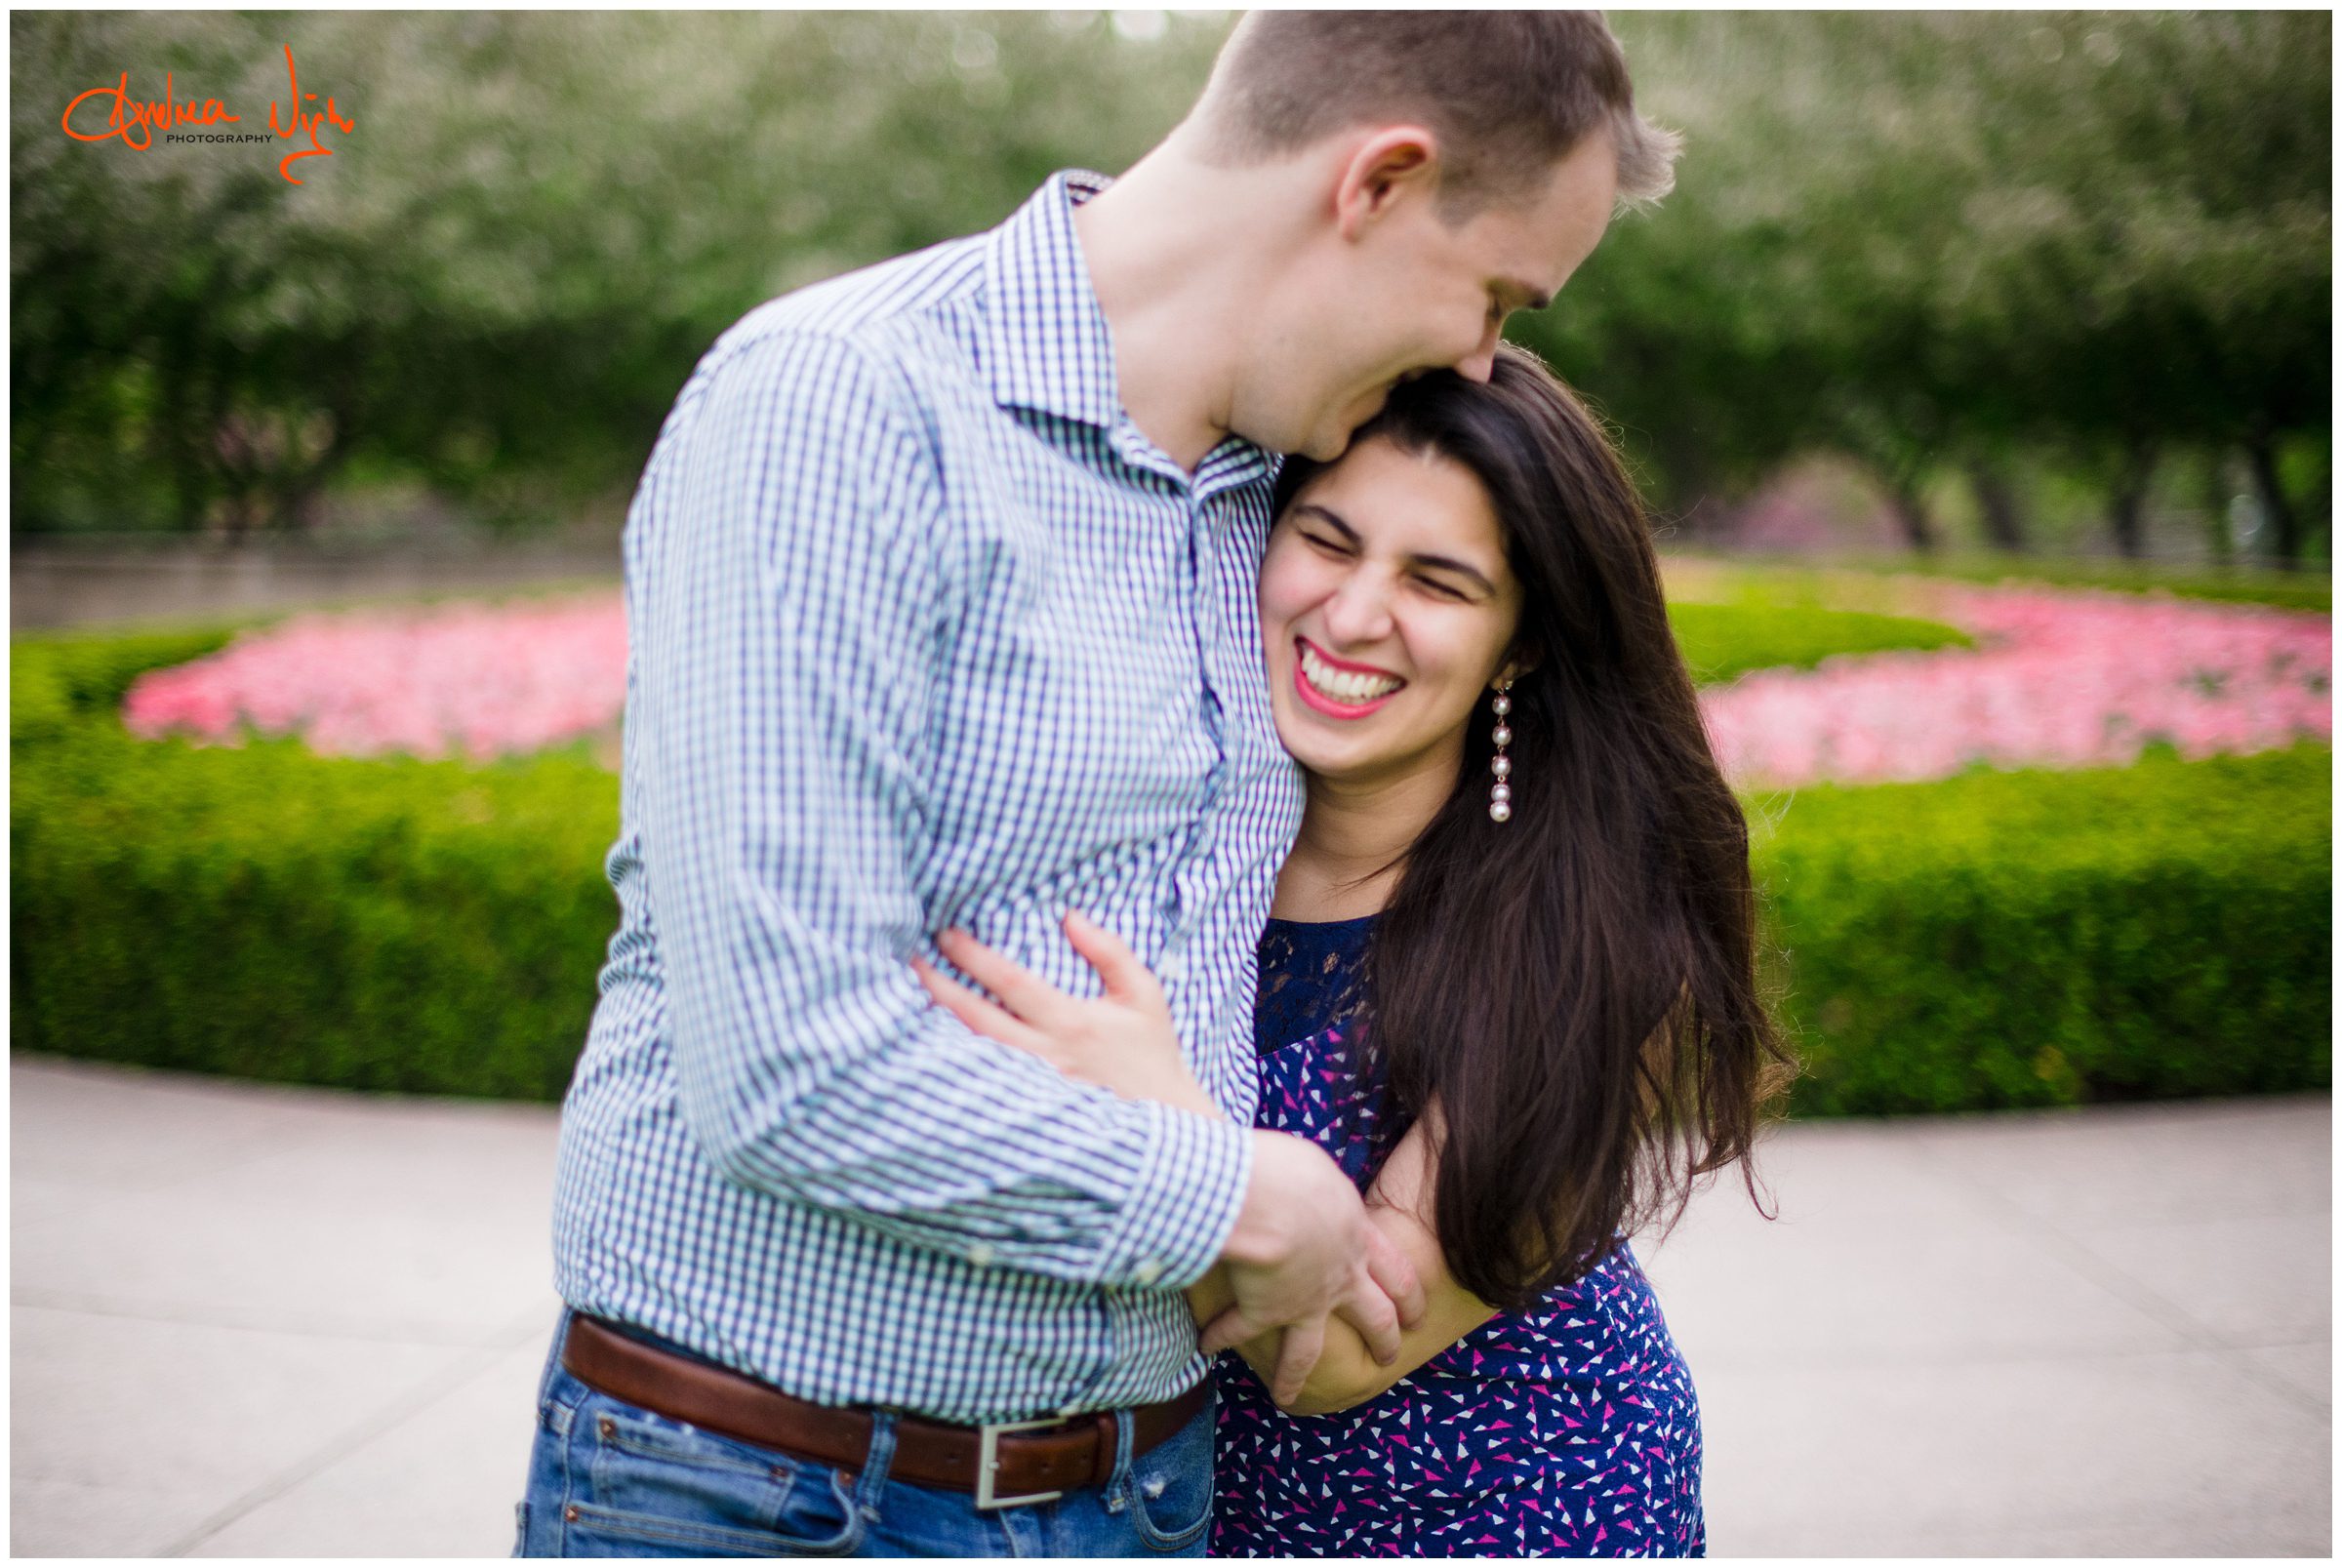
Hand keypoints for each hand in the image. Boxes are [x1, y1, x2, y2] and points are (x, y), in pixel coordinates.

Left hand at [911, 912, 1218, 1116]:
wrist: (1165, 1123)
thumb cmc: (1152, 1052)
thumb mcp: (1144, 994)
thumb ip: (1110, 951)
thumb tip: (1070, 917)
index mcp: (1072, 1024)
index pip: (1012, 984)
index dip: (975, 958)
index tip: (947, 934)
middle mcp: (1045, 1056)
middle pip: (976, 1020)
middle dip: (937, 988)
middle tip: (908, 961)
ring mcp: (1032, 1087)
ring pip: (971, 1053)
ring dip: (938, 1024)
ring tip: (909, 996)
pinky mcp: (1028, 1108)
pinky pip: (982, 1078)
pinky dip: (953, 1057)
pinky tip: (931, 1040)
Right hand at [1203, 1131, 1419, 1405]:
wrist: (1269, 1203)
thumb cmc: (1295, 1174)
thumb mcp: (1320, 1171)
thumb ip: (1322, 1191)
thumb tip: (1311, 1189)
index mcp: (1359, 1238)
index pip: (1400, 1274)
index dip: (1411, 1296)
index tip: (1417, 1316)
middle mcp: (1340, 1278)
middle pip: (1374, 1318)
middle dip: (1383, 1340)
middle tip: (1389, 1359)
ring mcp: (1303, 1303)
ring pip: (1309, 1351)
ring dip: (1296, 1376)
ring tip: (1290, 1398)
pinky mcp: (1264, 1313)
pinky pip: (1240, 1332)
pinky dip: (1219, 1337)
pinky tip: (1206, 1345)